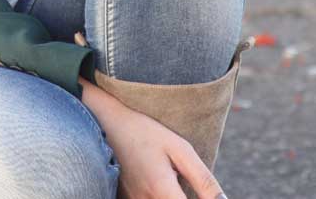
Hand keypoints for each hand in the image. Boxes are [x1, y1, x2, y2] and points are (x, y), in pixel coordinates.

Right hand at [80, 77, 226, 198]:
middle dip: (183, 195)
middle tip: (180, 176)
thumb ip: (202, 179)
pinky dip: (159, 194)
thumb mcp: (179, 148)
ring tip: (172, 177)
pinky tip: (160, 180)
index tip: (207, 195)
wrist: (107, 123)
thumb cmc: (145, 132)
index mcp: (163, 191)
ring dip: (173, 194)